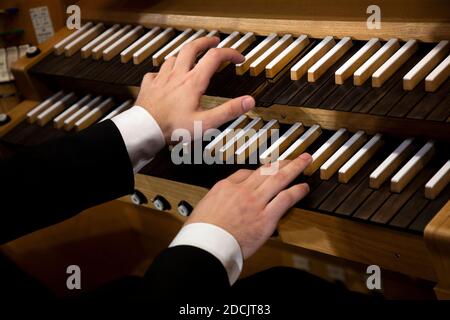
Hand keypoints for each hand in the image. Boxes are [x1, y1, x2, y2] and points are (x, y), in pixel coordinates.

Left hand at [135, 36, 255, 143]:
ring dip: (183, 56)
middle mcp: (177, 75)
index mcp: (193, 82)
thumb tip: (248, 101)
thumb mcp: (206, 122)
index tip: (238, 58)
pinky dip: (162, 72)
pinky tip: (163, 77)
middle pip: (192, 48)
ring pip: (172, 58)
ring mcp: (161, 79)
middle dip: (205, 42)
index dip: (229, 53)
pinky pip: (155, 73)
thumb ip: (228, 110)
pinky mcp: (149, 85)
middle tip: (213, 42)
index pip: (215, 57)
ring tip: (189, 58)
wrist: (144, 129)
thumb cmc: (172, 127)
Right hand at [185, 153, 312, 258]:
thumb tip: (225, 198)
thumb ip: (218, 199)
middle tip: (294, 156)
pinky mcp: (266, 217)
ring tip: (304, 162)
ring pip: (279, 178)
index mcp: (225, 187)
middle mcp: (242, 191)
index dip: (259, 172)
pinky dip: (297, 191)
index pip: (245, 173)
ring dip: (294, 168)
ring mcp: (256, 202)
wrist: (206, 246)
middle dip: (282, 161)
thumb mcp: (204, 206)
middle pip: (266, 170)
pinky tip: (304, 187)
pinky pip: (285, 198)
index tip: (267, 172)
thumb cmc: (202, 233)